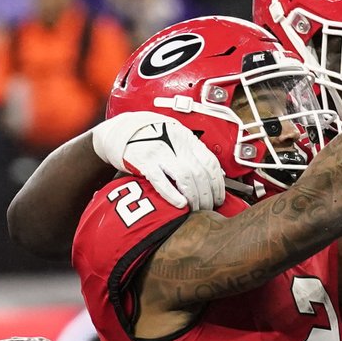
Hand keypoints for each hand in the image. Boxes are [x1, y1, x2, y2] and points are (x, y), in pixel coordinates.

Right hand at [91, 111, 224, 210]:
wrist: (122, 130)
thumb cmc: (152, 138)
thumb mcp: (177, 139)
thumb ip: (195, 154)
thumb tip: (218, 174)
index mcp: (187, 139)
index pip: (211, 162)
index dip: (218, 184)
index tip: (219, 198)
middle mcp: (176, 144)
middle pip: (200, 173)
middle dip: (207, 195)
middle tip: (208, 209)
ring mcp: (160, 152)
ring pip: (186, 177)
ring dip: (194, 197)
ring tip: (195, 210)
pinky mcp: (144, 162)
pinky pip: (161, 180)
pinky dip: (172, 194)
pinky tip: (179, 204)